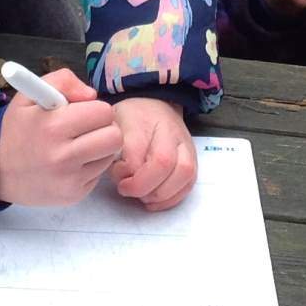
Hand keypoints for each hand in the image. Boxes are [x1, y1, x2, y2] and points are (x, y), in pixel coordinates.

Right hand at [0, 69, 122, 206]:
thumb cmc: (17, 129)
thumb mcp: (29, 95)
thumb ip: (62, 81)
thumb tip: (91, 95)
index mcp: (53, 126)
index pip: (102, 112)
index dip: (93, 108)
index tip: (79, 112)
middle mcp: (63, 156)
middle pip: (114, 136)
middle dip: (103, 127)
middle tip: (86, 128)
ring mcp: (70, 180)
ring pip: (110, 155)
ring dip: (99, 147)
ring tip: (78, 144)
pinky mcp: (75, 195)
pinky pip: (99, 174)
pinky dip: (90, 165)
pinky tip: (71, 162)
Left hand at [109, 97, 197, 211]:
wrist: (154, 104)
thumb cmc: (131, 117)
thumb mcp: (114, 124)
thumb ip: (113, 147)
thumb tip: (120, 174)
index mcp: (147, 120)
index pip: (137, 149)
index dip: (127, 171)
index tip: (116, 174)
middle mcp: (171, 133)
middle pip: (165, 163)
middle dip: (143, 186)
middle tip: (127, 189)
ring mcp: (186, 147)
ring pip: (183, 175)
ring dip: (160, 195)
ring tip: (142, 197)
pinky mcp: (193, 161)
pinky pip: (189, 184)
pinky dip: (172, 198)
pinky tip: (154, 201)